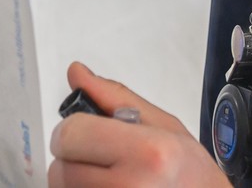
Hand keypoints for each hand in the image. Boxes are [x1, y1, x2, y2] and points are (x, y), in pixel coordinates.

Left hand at [49, 62, 226, 187]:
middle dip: (76, 158)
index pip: (71, 134)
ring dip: (77, 179)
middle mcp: (130, 186)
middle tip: (107, 159)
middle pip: (60, 168)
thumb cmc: (191, 174)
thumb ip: (114, 97)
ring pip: (62, 187)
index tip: (89, 132)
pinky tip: (108, 186)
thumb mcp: (163, 124)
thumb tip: (78, 75)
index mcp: (147, 152)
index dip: (75, 130)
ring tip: (111, 176)